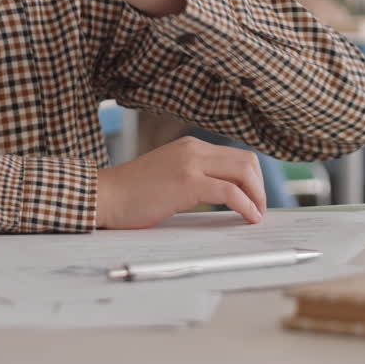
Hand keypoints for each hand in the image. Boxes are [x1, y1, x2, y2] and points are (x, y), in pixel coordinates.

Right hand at [94, 137, 266, 228]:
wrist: (105, 196)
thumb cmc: (132, 193)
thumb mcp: (169, 174)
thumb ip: (194, 176)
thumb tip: (223, 194)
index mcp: (190, 146)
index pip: (236, 155)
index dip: (252, 178)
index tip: (255, 197)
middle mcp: (194, 149)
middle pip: (246, 160)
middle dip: (259, 186)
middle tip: (259, 208)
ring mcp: (191, 163)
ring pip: (243, 172)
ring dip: (256, 195)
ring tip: (256, 214)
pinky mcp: (187, 182)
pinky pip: (230, 191)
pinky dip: (246, 205)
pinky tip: (248, 217)